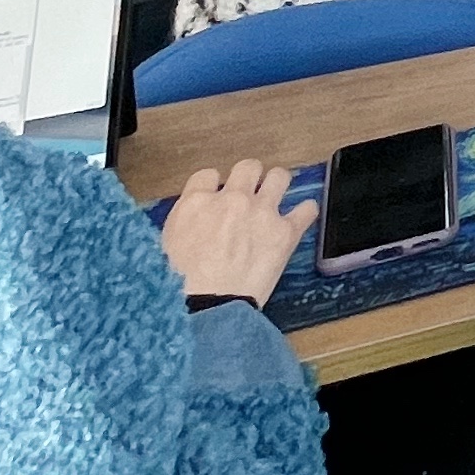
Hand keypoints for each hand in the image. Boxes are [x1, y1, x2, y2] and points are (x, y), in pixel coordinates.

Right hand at [158, 159, 316, 305]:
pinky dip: (305, 212)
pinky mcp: (285, 232)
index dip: (214, 185)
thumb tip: (195, 217)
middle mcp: (232, 199)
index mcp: (197, 202)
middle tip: (249, 194)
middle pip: (248, 167)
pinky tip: (300, 218)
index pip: (207, 175)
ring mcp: (261, 212)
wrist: (209, 308)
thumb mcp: (167, 246)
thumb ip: (184, 221)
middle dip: (249, 178)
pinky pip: (307, 209)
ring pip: (279, 176)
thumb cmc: (180, 286)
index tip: (217, 196)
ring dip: (277, 186)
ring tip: (275, 198)